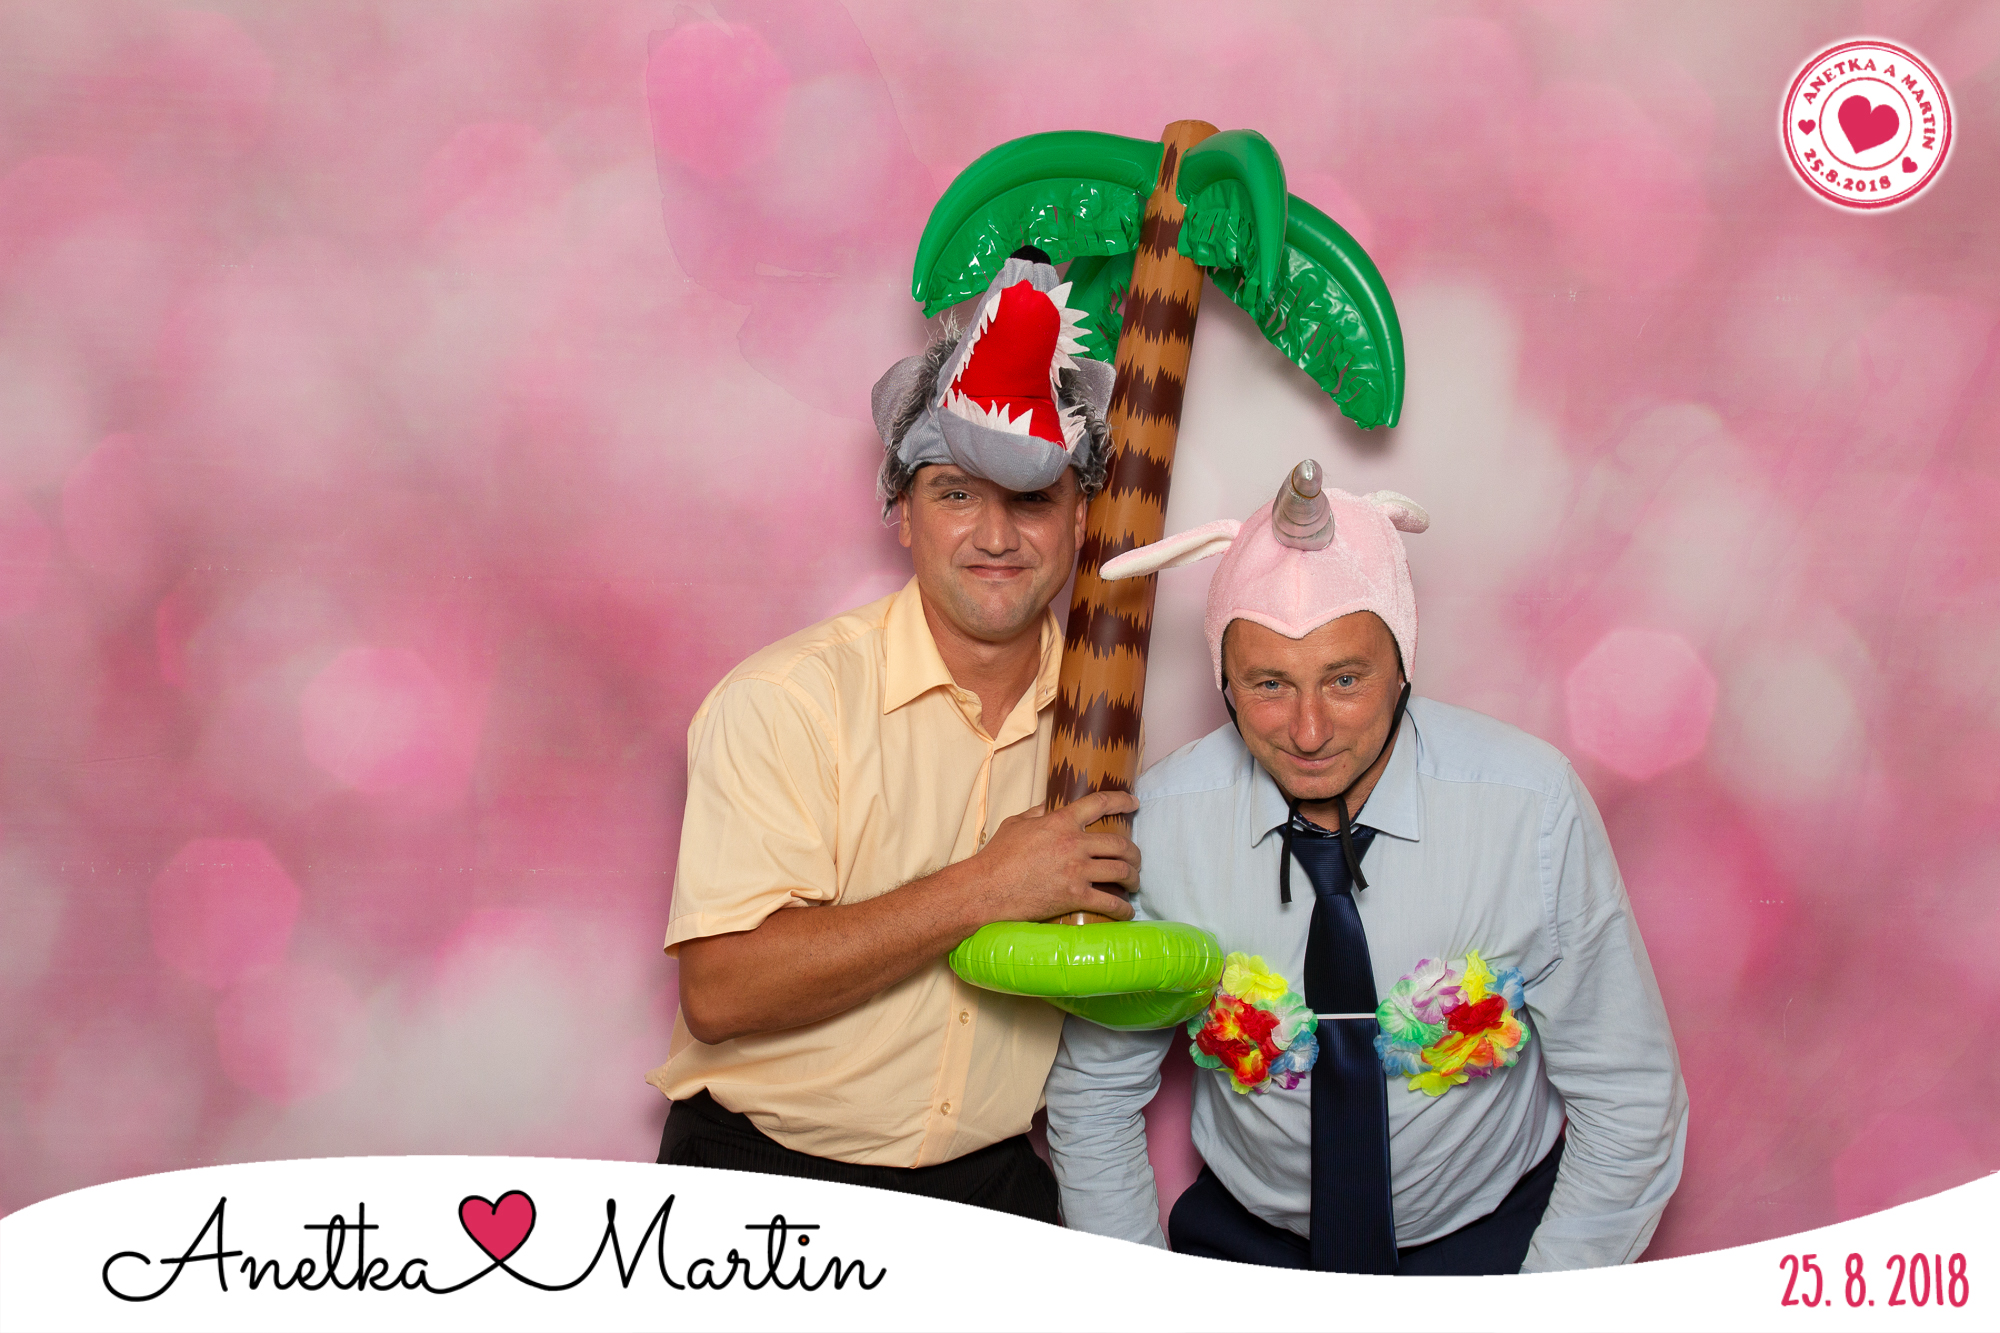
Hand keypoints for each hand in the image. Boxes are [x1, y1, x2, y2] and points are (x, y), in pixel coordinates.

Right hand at [969, 789, 1139, 923]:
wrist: (986, 889)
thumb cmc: (996, 857)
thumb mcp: (1015, 825)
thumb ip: (1036, 813)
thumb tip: (1048, 806)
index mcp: (1060, 822)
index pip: (1099, 804)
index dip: (1122, 801)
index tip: (1134, 803)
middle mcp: (1074, 844)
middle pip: (1120, 844)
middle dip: (1134, 852)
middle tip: (1136, 858)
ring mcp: (1077, 871)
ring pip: (1121, 871)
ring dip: (1133, 878)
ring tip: (1133, 882)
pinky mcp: (1075, 897)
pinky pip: (1110, 902)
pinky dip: (1123, 908)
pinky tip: (1127, 911)